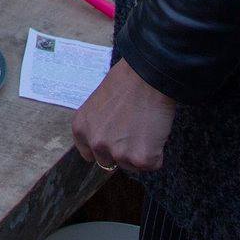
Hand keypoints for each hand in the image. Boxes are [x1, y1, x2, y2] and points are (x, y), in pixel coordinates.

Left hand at [71, 59, 176, 173]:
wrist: (148, 75)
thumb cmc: (126, 81)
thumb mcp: (98, 103)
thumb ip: (97, 124)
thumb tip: (106, 138)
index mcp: (81, 128)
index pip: (89, 154)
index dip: (105, 147)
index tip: (115, 138)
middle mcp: (95, 143)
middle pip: (109, 162)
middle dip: (122, 150)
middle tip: (134, 129)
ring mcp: (118, 153)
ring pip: (131, 165)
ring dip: (140, 152)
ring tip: (146, 126)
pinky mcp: (141, 158)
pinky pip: (153, 164)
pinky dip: (158, 152)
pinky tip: (156, 131)